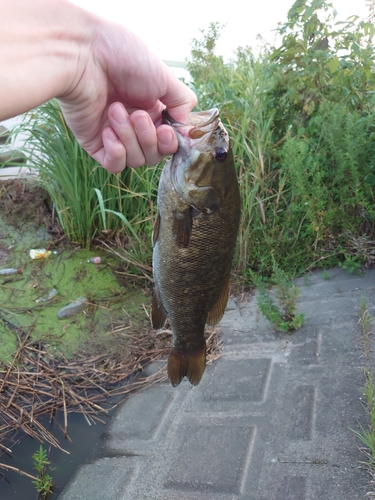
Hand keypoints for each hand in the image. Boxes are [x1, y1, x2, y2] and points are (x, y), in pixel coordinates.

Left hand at [59, 20, 195, 172]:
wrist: (83, 54)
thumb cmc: (123, 57)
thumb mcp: (164, 76)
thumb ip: (182, 102)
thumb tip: (186, 128)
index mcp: (153, 109)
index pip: (169, 141)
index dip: (170, 142)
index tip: (168, 129)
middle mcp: (135, 125)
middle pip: (154, 155)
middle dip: (149, 137)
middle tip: (138, 114)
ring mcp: (115, 135)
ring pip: (135, 160)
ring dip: (129, 137)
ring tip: (115, 110)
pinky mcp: (95, 144)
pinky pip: (114, 165)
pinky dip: (116, 152)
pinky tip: (108, 132)